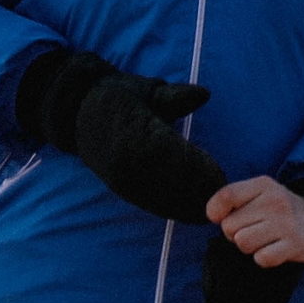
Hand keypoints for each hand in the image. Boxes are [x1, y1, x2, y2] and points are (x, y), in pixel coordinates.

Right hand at [21, 50, 225, 224]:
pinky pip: (150, 203)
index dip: (201, 171)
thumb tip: (205, 94)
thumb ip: (176, 97)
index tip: (222, 176)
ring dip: (188, 205)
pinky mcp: (121, 189)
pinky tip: (190, 211)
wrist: (79, 110)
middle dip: (199, 192)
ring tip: (212, 207)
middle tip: (225, 196)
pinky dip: (173, 208)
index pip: (177, 160)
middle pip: (172, 185)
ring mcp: (124, 179)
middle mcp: (129, 163)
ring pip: (162, 199)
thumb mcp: (148, 91)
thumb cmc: (120, 96)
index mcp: (137, 135)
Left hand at [208, 177, 303, 265]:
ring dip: (249, 246)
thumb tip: (213, 216)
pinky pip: (261, 258)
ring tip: (263, 239)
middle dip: (235, 233)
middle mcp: (276, 201)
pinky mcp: (297, 244)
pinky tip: (274, 249)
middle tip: (253, 229)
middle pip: (229, 226)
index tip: (219, 217)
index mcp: (263, 185)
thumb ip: (230, 199)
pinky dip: (263, 258)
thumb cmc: (276, 209)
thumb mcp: (257, 193)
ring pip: (243, 243)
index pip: (227, 196)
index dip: (215, 211)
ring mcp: (287, 223)